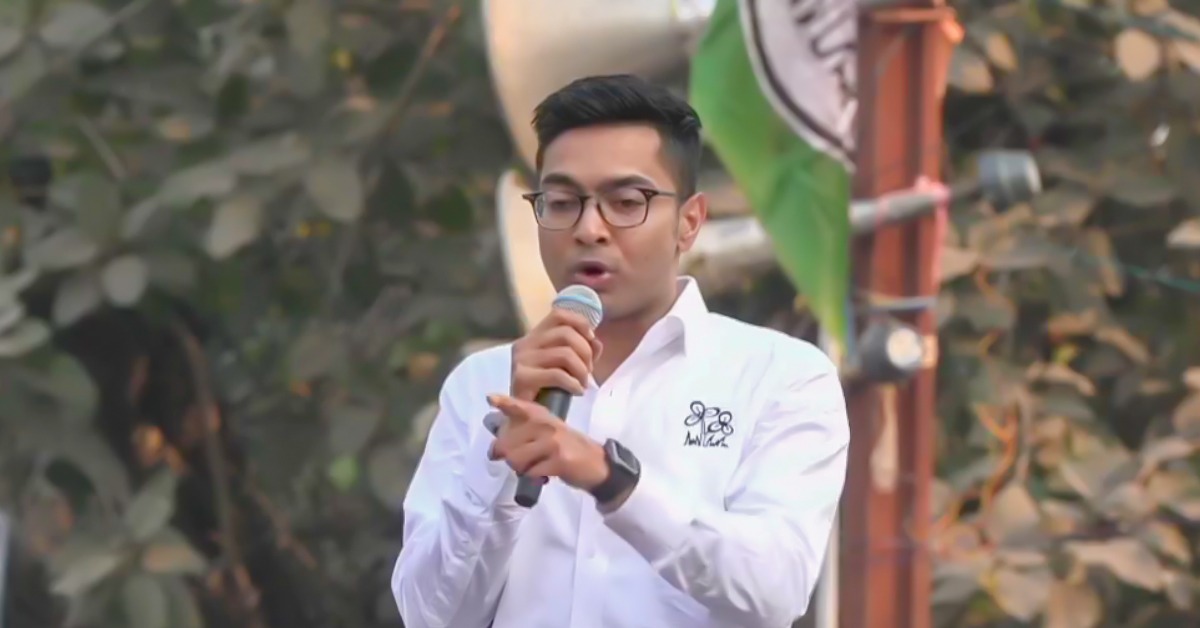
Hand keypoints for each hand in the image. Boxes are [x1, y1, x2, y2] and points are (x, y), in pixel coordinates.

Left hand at [486, 394, 607, 491]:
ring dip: (521, 469)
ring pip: (516, 459)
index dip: (504, 402)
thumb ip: (522, 434)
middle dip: (509, 457)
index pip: (519, 407)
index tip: (490, 398)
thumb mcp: (547, 431)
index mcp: (541, 416)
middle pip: (507, 444)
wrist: (597, 463)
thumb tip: (493, 451)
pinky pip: (531, 473)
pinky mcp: (558, 460)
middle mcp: (545, 425)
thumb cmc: (566, 447)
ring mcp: (552, 442)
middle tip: (523, 461)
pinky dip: (534, 478)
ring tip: (534, 467)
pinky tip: (544, 475)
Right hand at [510, 308, 602, 399]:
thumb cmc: (549, 390)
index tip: (591, 338)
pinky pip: (557, 374)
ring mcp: (521, 360)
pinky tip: (577, 392)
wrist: (527, 418)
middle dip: (585, 352)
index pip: (558, 315)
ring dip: (582, 371)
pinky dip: (574, 384)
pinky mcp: (521, 378)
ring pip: (565, 354)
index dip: (579, 323)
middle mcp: (525, 344)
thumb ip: (583, 350)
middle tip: (588, 371)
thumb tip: (595, 341)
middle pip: (566, 333)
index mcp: (534, 336)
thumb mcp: (569, 366)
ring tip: (582, 383)